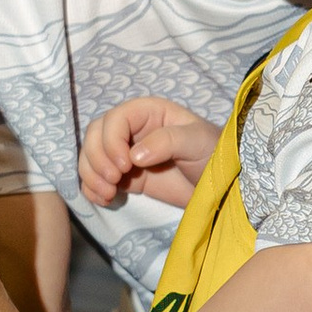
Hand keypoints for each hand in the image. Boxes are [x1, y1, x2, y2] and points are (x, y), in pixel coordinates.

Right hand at [80, 95, 219, 211]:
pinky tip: (103, 199)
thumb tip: (134, 155)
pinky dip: (92, 188)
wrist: (220, 185)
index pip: (115, 119)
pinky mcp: (126, 177)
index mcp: (147, 112)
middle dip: (97, 159)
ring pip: (91, 156)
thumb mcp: (196, 141)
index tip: (126, 165)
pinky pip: (97, 178)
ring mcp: (126, 154)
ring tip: (108, 193)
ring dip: (91, 175)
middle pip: (95, 135)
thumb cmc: (213, 153)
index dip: (112, 141)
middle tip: (113, 181)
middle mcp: (132, 130)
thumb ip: (167, 141)